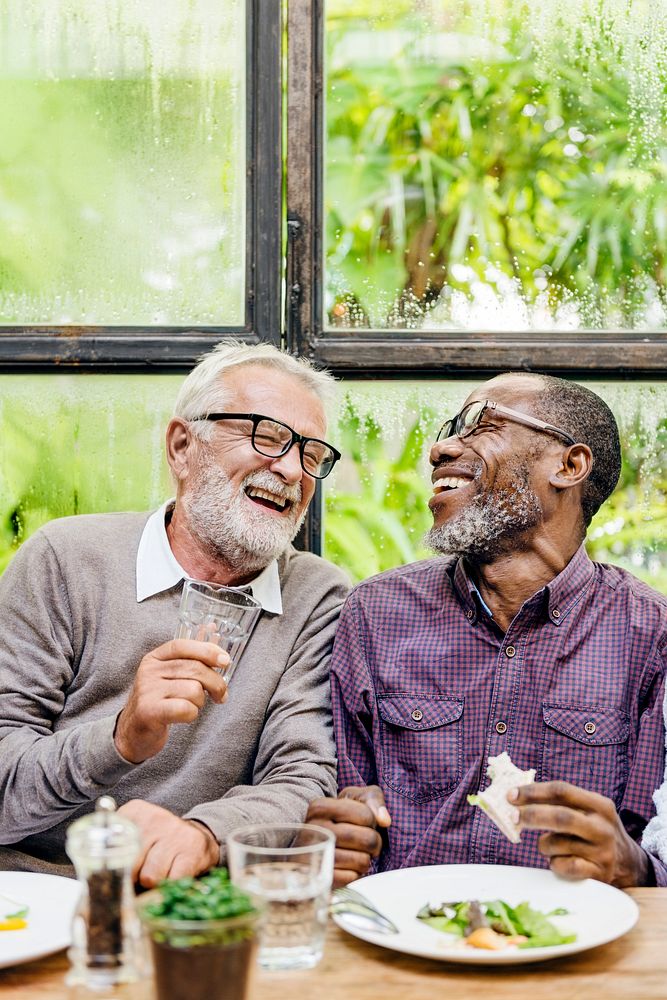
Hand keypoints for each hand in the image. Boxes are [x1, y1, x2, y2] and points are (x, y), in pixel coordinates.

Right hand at [114, 639, 228, 762]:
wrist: (133, 732)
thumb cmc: (159, 701)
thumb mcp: (169, 674)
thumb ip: (190, 655)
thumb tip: (211, 628)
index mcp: (154, 658)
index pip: (182, 645)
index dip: (206, 650)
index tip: (225, 660)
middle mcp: (148, 671)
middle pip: (194, 669)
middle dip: (216, 683)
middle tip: (221, 695)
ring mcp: (147, 691)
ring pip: (193, 690)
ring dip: (200, 702)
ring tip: (192, 705)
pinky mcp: (149, 711)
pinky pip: (186, 709)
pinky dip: (192, 714)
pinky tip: (185, 715)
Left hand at [118, 800, 219, 887]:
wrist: (199, 837)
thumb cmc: (158, 842)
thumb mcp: (135, 834)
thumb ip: (114, 847)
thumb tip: (95, 876)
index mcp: (135, 811)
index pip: (111, 845)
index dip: (113, 866)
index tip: (116, 871)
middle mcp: (154, 818)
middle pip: (130, 865)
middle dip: (133, 877)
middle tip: (140, 874)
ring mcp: (175, 833)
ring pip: (150, 877)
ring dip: (153, 883)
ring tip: (159, 872)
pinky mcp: (192, 851)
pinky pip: (171, 882)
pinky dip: (170, 885)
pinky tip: (173, 875)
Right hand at [306, 785, 390, 886]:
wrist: (311, 844)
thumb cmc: (338, 818)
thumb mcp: (353, 798)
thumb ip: (373, 799)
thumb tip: (384, 820)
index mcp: (321, 807)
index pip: (366, 815)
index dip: (371, 821)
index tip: (361, 823)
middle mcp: (314, 830)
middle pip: (368, 839)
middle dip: (373, 842)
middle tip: (363, 842)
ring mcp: (315, 856)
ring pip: (362, 861)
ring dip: (364, 859)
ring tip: (354, 853)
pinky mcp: (319, 878)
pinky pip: (352, 878)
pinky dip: (354, 874)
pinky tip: (345, 866)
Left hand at [512, 780, 651, 886]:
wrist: (628, 864)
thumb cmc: (593, 831)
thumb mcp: (587, 811)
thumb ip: (559, 803)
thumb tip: (517, 797)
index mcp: (599, 805)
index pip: (562, 791)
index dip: (533, 792)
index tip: (511, 795)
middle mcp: (603, 827)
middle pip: (560, 816)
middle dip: (532, 815)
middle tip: (513, 817)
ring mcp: (602, 852)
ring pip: (556, 844)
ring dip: (544, 844)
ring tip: (552, 846)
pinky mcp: (598, 874)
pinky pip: (562, 866)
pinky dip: (554, 863)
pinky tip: (560, 861)